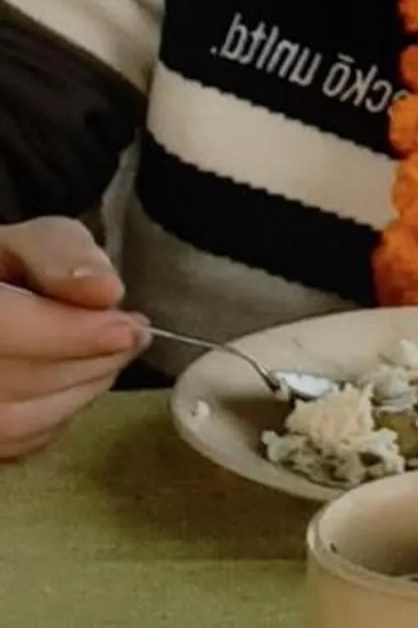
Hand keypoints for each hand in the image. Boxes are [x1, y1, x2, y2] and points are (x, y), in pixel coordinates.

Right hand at [0, 219, 144, 464]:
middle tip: (133, 334)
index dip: (65, 335)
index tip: (126, 328)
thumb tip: (105, 292)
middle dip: (87, 361)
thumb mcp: (26, 244)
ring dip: (82, 390)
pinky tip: (76, 381)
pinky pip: (15, 443)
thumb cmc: (2, 271)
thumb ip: (61, 255)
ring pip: (14, 424)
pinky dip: (59, 414)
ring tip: (111, 353)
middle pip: (11, 383)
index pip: (2, 329)